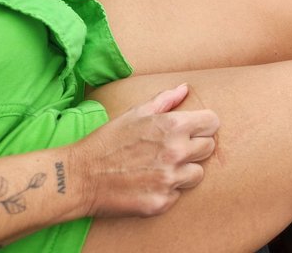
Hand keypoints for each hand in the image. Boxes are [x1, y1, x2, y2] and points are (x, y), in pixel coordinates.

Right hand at [72, 84, 218, 217]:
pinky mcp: (162, 202)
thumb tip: (185, 89)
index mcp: (173, 126)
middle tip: (174, 149)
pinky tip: (148, 183)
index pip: (212, 123)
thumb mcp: (135, 112)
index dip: (204, 125)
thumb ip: (165, 100)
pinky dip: (167, 190)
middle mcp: (176, 152)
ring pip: (197, 173)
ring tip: (161, 167)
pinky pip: (178, 194)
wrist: (79, 177)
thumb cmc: (108, 140)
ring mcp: (170, 179)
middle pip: (209, 148)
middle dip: (195, 146)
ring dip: (184, 170)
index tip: (194, 129)